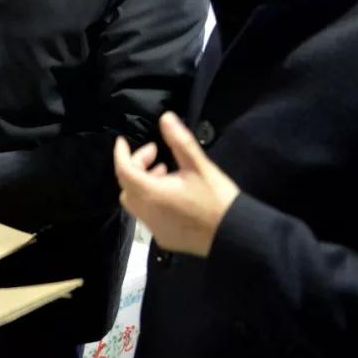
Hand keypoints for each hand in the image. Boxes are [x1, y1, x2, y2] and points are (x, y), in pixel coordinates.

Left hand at [113, 112, 239, 257]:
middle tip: (156, 157)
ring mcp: (154, 228)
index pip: (123, 170)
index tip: (123, 141)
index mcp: (151, 194)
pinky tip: (174, 198)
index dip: (121, 153)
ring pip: (137, 202)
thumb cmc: (217, 200)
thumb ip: (179, 141)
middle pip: (127, 186)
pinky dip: (153, 202)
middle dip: (136, 167)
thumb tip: (165, 118)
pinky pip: (149, 216)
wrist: (237, 235)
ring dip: (144, 185)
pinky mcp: (164, 238)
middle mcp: (147, 213)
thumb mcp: (199, 166)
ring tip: (167, 175)